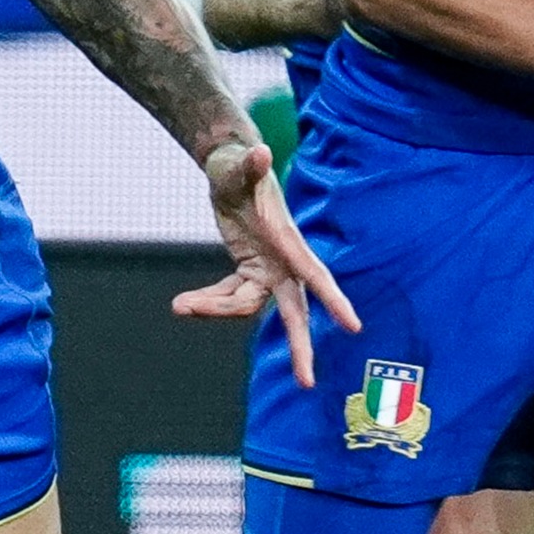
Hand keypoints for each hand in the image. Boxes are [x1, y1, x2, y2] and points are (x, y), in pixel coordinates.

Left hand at [171, 137, 353, 388]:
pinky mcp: (250, 271)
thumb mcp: (240, 167)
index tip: (353, 325)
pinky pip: (232, 296)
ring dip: (216, 310)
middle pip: (295, 312)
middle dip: (301, 348)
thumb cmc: (238, 166)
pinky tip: (187, 301)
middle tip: (305, 382)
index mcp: (287, 241)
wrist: (230, 170)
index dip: (333, 300)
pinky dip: (211, 300)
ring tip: (180, 304)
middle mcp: (282, 261)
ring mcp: (267, 269)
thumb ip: (250, 164)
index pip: (315, 275)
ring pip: (247, 307)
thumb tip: (260, 151)